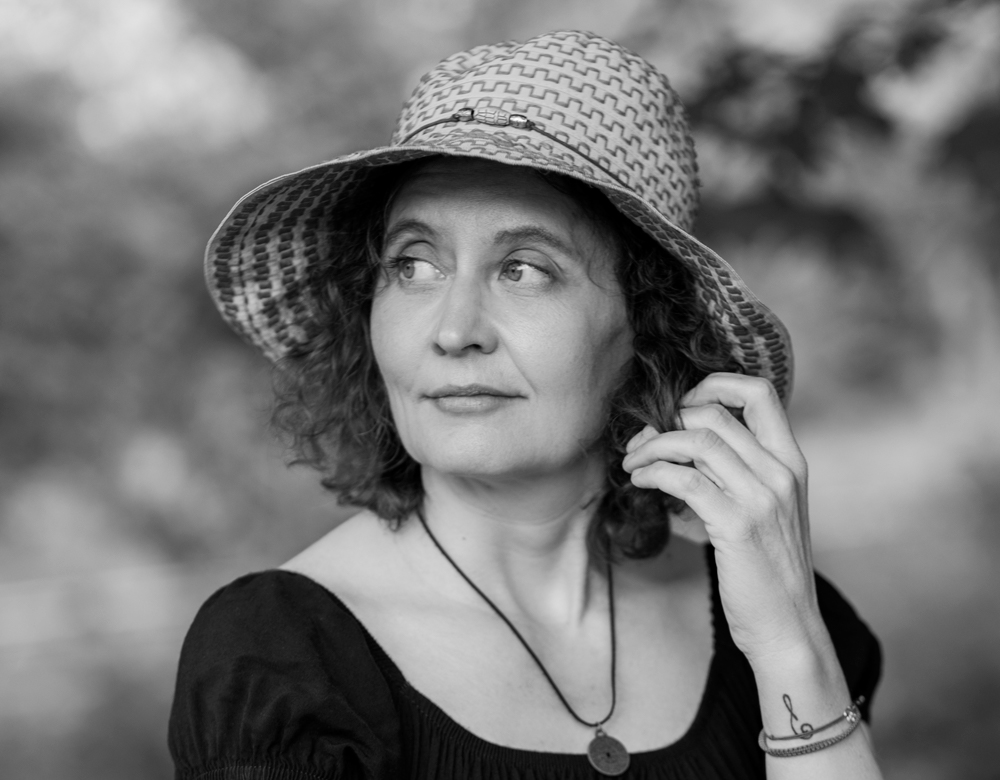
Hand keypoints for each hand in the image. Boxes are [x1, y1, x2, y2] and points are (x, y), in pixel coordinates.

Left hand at [622, 372, 825, 666]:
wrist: (788, 627)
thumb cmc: (768, 569)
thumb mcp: (767, 509)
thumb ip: (738, 472)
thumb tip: (684, 447)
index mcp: (791, 461)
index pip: (761, 392)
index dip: (713, 385)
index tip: (680, 406)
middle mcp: (780, 472)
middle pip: (713, 413)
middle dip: (666, 420)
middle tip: (640, 442)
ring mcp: (761, 498)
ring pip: (696, 442)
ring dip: (651, 446)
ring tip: (632, 463)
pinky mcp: (737, 525)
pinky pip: (684, 480)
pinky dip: (653, 474)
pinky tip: (640, 483)